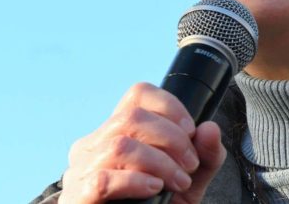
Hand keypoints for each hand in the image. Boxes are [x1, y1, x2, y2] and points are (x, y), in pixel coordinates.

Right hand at [59, 82, 225, 203]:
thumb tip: (210, 128)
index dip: (169, 106)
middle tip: (190, 165)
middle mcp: (93, 145)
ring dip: (160, 162)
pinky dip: (136, 181)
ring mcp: (80, 171)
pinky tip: (154, 189)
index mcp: (116, 132)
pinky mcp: (78, 197)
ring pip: (120, 145)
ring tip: (179, 182)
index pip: (138, 94)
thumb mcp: (191, 179)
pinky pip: (103, 179)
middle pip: (132, 116)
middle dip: (172, 138)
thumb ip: (205, 155)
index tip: (191, 131)